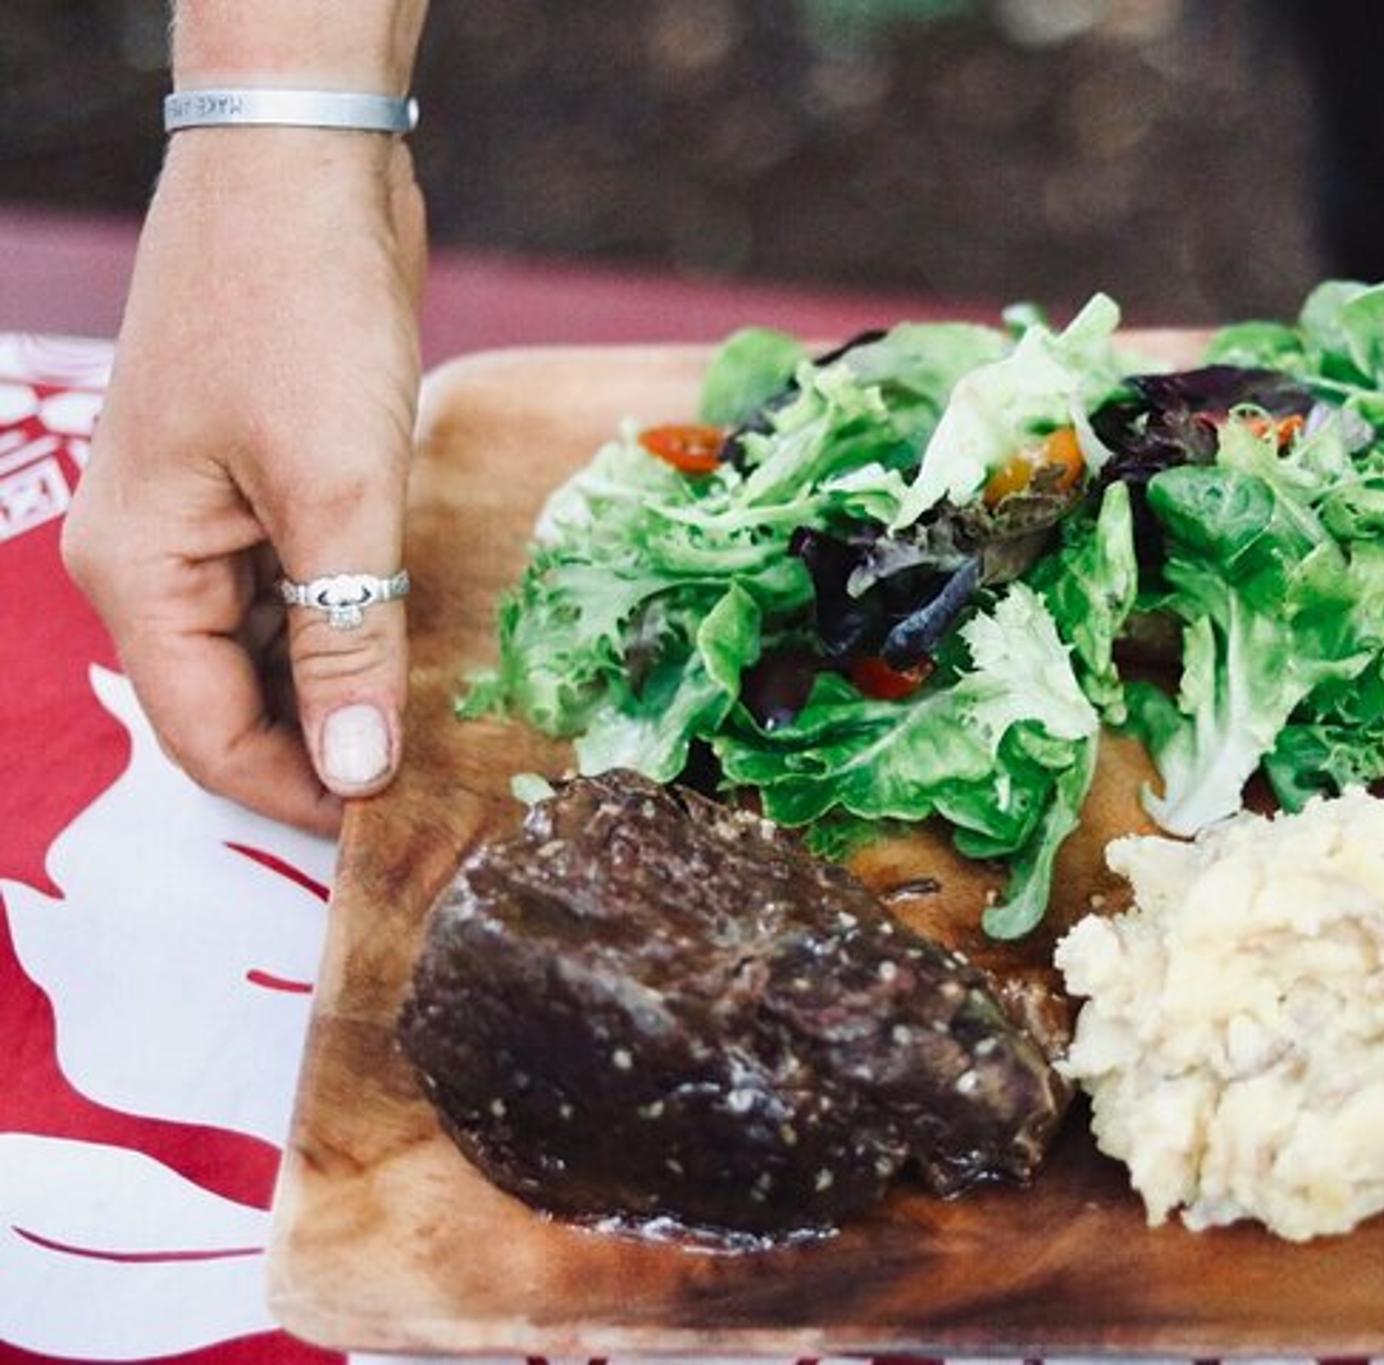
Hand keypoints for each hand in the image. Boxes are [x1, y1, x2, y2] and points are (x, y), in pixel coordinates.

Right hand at [63, 129, 425, 834]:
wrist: (302, 168)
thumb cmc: (301, 317)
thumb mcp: (338, 494)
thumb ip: (348, 641)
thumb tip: (358, 768)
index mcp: (140, 570)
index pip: (208, 736)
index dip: (297, 792)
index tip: (389, 824)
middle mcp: (153, 555)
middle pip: (230, 700)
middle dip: (321, 746)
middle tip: (425, 783)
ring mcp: (203, 517)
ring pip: (267, 646)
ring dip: (340, 685)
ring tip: (431, 721)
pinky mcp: (259, 482)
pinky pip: (294, 586)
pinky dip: (348, 621)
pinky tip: (412, 639)